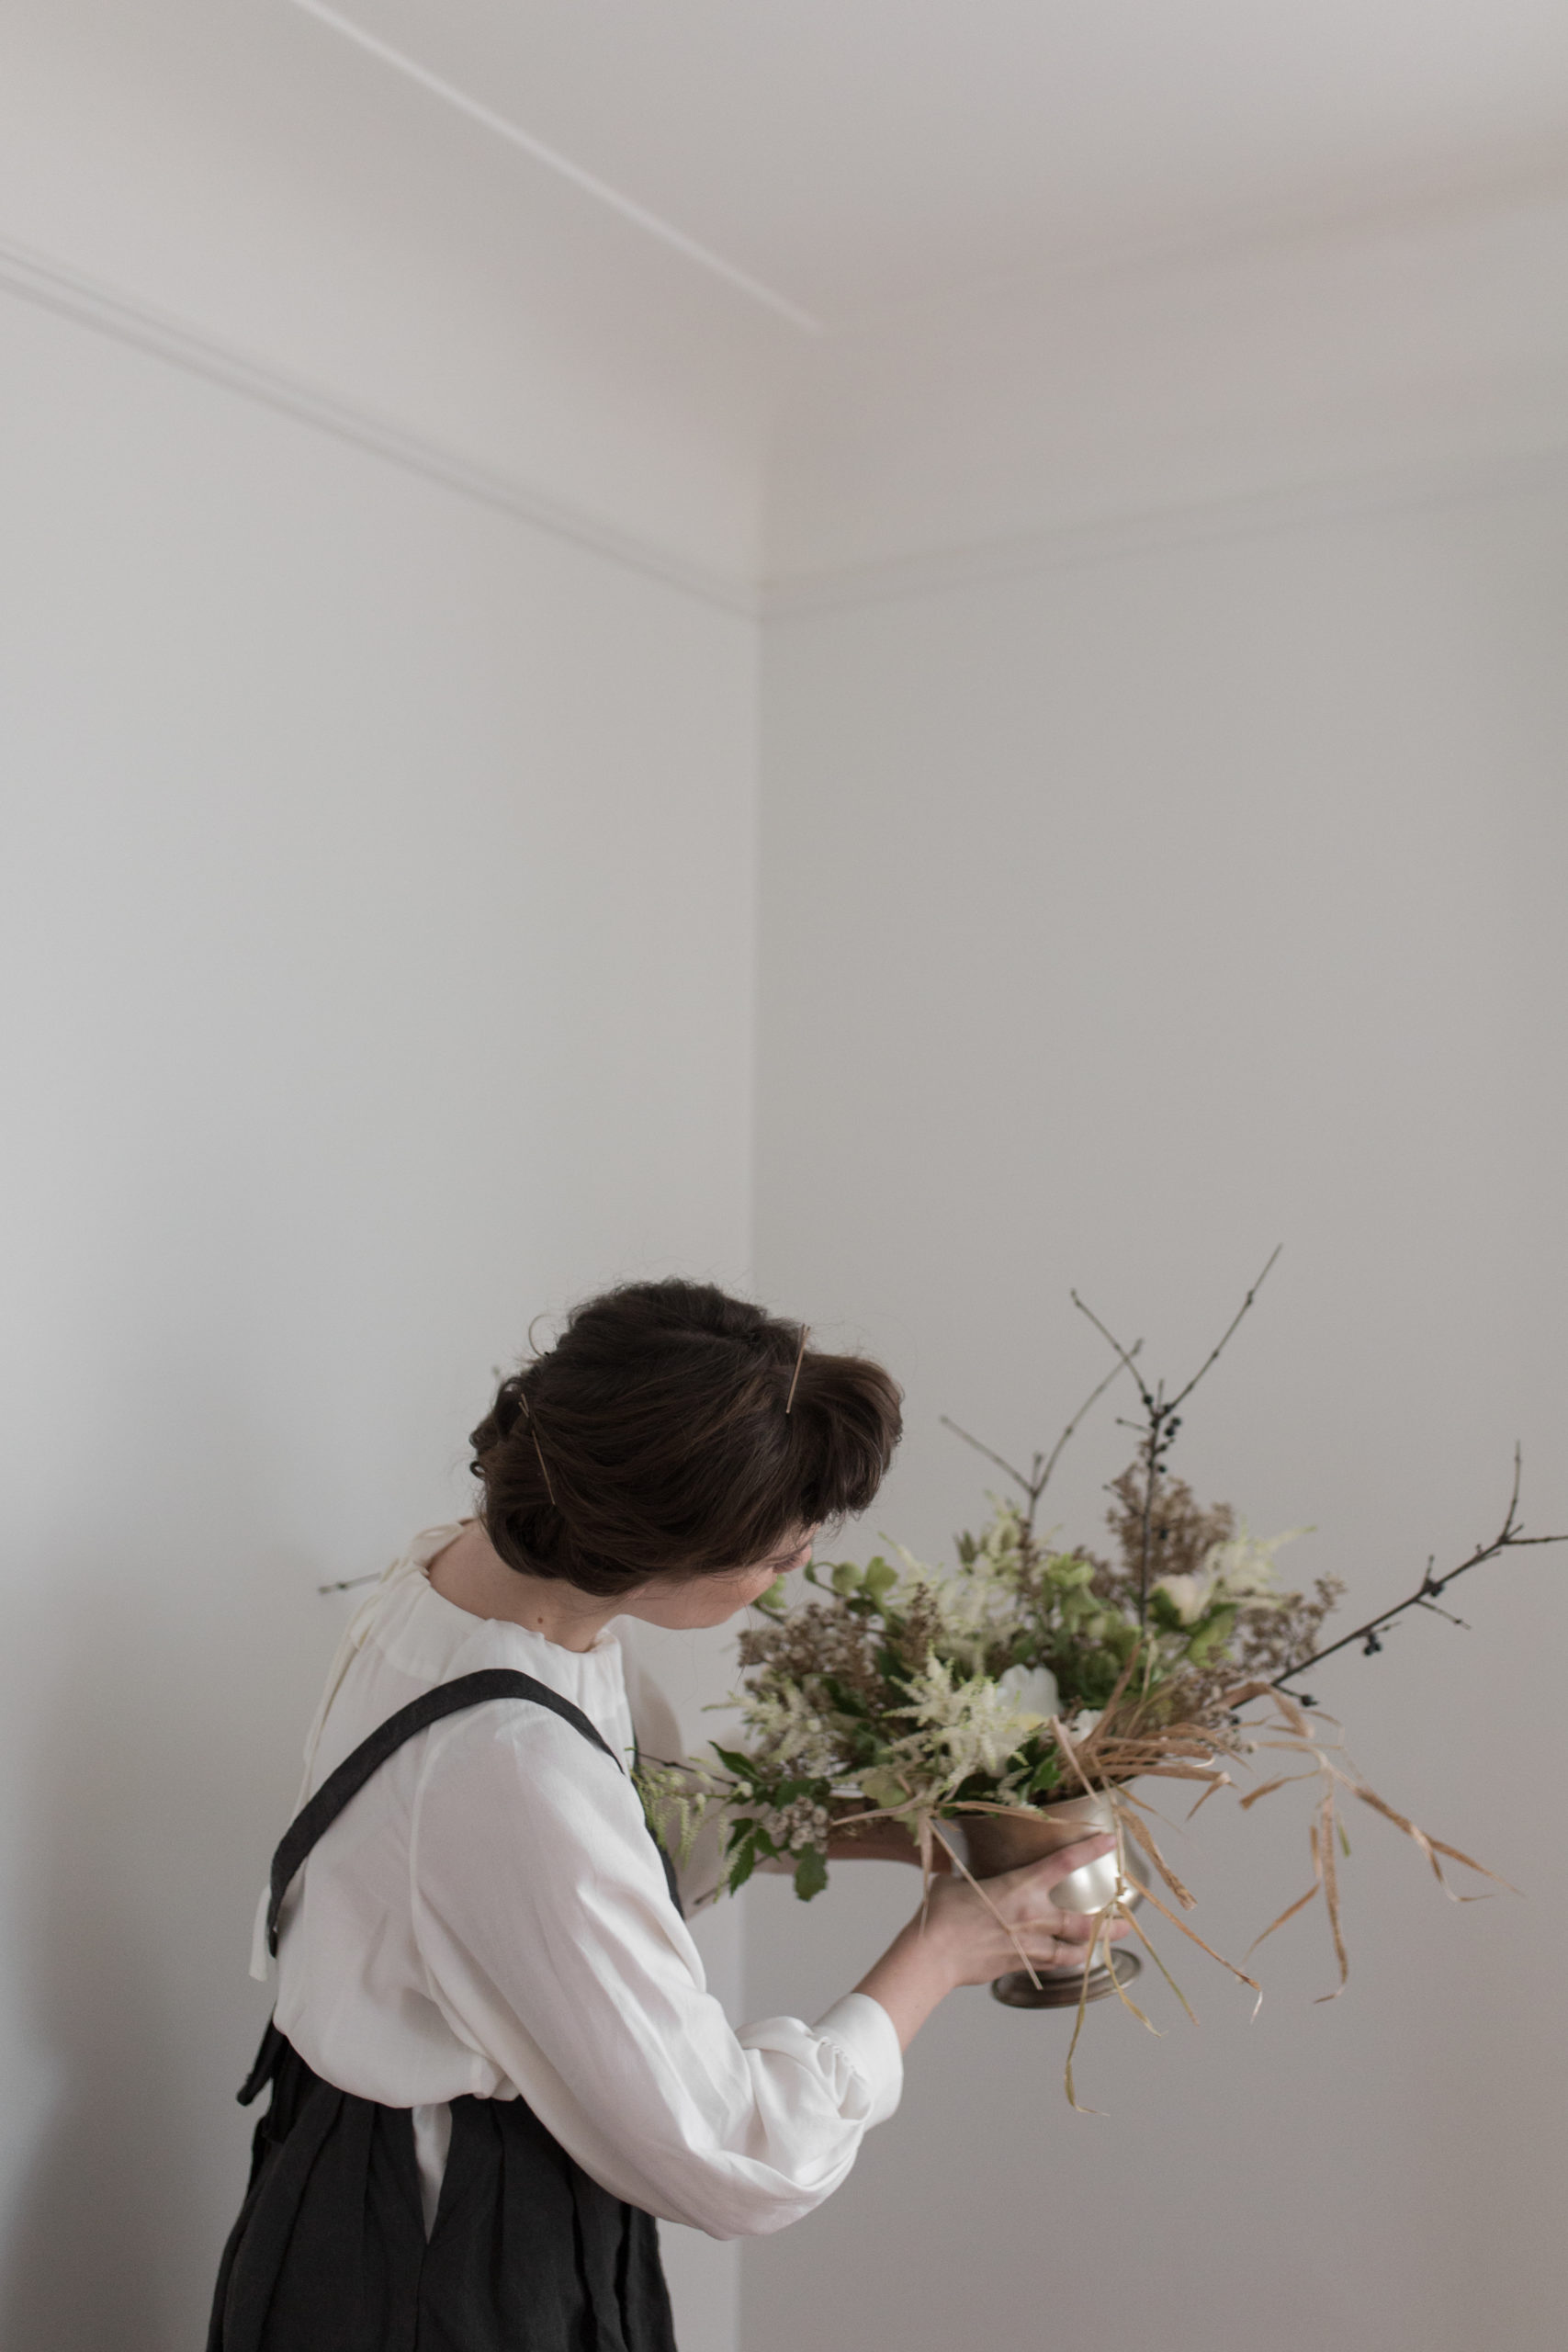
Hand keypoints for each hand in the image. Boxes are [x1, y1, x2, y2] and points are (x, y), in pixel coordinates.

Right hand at [919, 1835, 1127, 1984]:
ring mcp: (1029, 1945)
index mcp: (1020, 1886)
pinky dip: (1061, 1961)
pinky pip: (1050, 1964)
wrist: (935, 1954)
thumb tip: (963, 1871)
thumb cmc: (943, 1914)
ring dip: (1091, 1948)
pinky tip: (1066, 1961)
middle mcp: (1033, 1917)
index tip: (1110, 1842)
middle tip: (1124, 1922)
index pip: (1064, 1862)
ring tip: (1105, 1946)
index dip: (1090, 1849)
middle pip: (1082, 1922)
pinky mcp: (1021, 1966)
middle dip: (1108, 1923)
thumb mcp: (958, 1882)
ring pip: (1072, 1950)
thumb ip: (972, 1876)